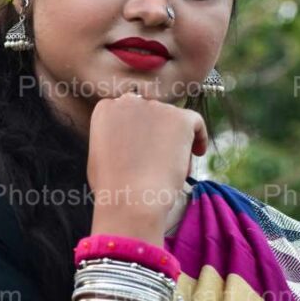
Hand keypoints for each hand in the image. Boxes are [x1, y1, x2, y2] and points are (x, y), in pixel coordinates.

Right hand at [87, 94, 206, 225]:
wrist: (130, 199)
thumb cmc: (112, 188)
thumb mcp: (101, 157)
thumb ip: (114, 139)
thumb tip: (130, 139)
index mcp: (106, 109)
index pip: (128, 112)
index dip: (139, 130)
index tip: (145, 147)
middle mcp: (129, 101)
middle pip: (151, 113)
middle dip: (156, 133)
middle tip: (160, 159)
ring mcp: (155, 107)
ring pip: (172, 121)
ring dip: (174, 141)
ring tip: (171, 168)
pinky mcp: (179, 118)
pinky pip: (195, 122)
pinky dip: (198, 137)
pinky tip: (197, 153)